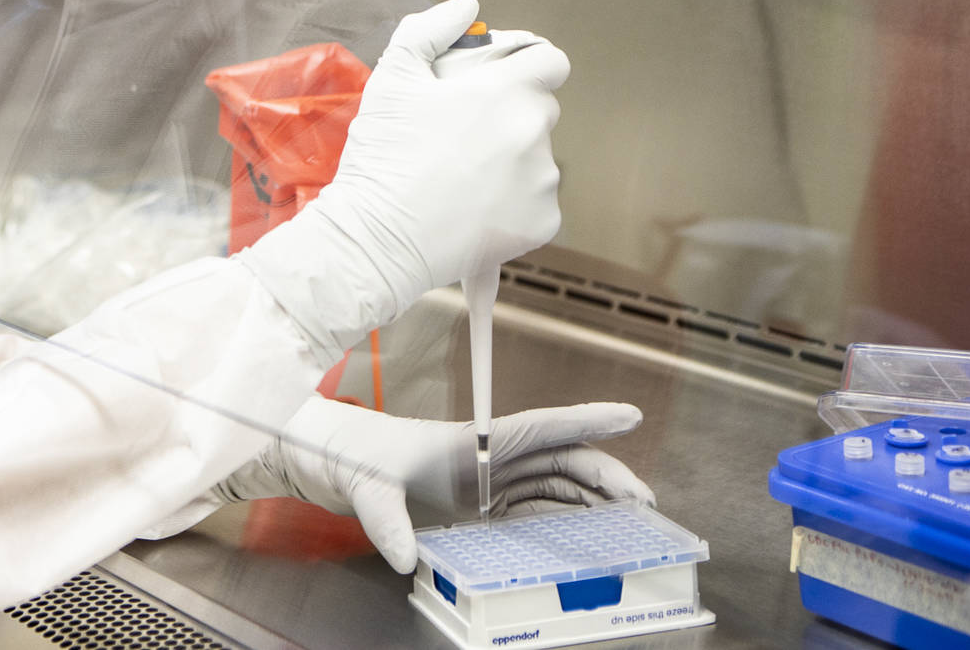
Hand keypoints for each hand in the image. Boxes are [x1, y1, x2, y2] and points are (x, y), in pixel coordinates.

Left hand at [212, 397, 653, 572]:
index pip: (539, 427)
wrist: (325, 457)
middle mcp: (485, 458)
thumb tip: (403, 555)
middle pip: (559, 460)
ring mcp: (484, 479)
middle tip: (644, 501)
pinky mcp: (476, 502)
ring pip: (553, 484)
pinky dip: (565, 517)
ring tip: (630, 520)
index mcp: (470, 442)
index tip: (628, 414)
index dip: (586, 421)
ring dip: (592, 500)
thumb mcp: (363, 488)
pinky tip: (586, 533)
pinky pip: (532, 507)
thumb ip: (384, 520)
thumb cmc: (347, 457)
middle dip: (604, 475)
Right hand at [238, 0, 568, 359]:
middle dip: (508, 115)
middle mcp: (534, 132)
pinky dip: (511, 204)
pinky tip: (470, 208)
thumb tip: (468, 6)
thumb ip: (429, 30)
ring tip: (459, 178)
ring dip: (509, 160)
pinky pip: (535, 202)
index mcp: (505, 91)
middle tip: (460, 135)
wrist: (377, 239)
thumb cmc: (382, 156)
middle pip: (539, 110)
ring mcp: (542, 181)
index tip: (498, 81)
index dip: (526, 64)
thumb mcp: (391, 78)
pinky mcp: (542, 223)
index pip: (551, 61)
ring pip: (536, 157)